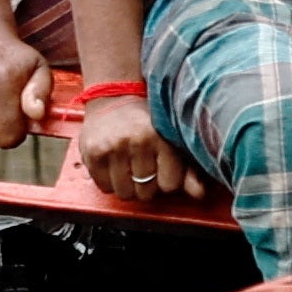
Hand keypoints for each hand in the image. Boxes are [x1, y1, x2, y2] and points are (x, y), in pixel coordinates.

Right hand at [68, 84, 194, 204]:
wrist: (113, 97)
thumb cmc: (147, 121)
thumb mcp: (170, 140)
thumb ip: (186, 170)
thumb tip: (199, 194)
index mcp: (161, 138)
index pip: (169, 184)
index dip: (166, 181)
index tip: (162, 169)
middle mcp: (136, 142)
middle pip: (146, 192)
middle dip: (147, 185)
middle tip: (143, 167)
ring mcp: (111, 148)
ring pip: (125, 193)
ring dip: (128, 186)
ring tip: (128, 167)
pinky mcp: (92, 154)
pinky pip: (104, 188)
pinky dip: (110, 183)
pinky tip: (114, 166)